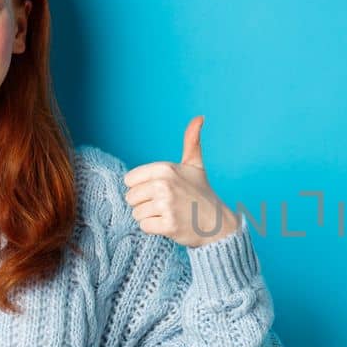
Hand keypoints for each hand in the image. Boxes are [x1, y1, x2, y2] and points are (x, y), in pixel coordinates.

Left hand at [122, 115, 240, 247]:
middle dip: (144, 203)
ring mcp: (166, 205)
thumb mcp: (196, 165)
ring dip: (149, 217)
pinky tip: (169, 224)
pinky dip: (155, 229)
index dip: (142, 187)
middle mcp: (164, 185)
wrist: (217, 223)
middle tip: (165, 204)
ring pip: (136, 213)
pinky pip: (144, 226)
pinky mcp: (168, 225)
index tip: (159, 191)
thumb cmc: (201, 193)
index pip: (129, 180)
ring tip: (168, 214)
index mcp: (165, 168)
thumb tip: (199, 117)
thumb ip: (192, 141)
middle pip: (130, 197)